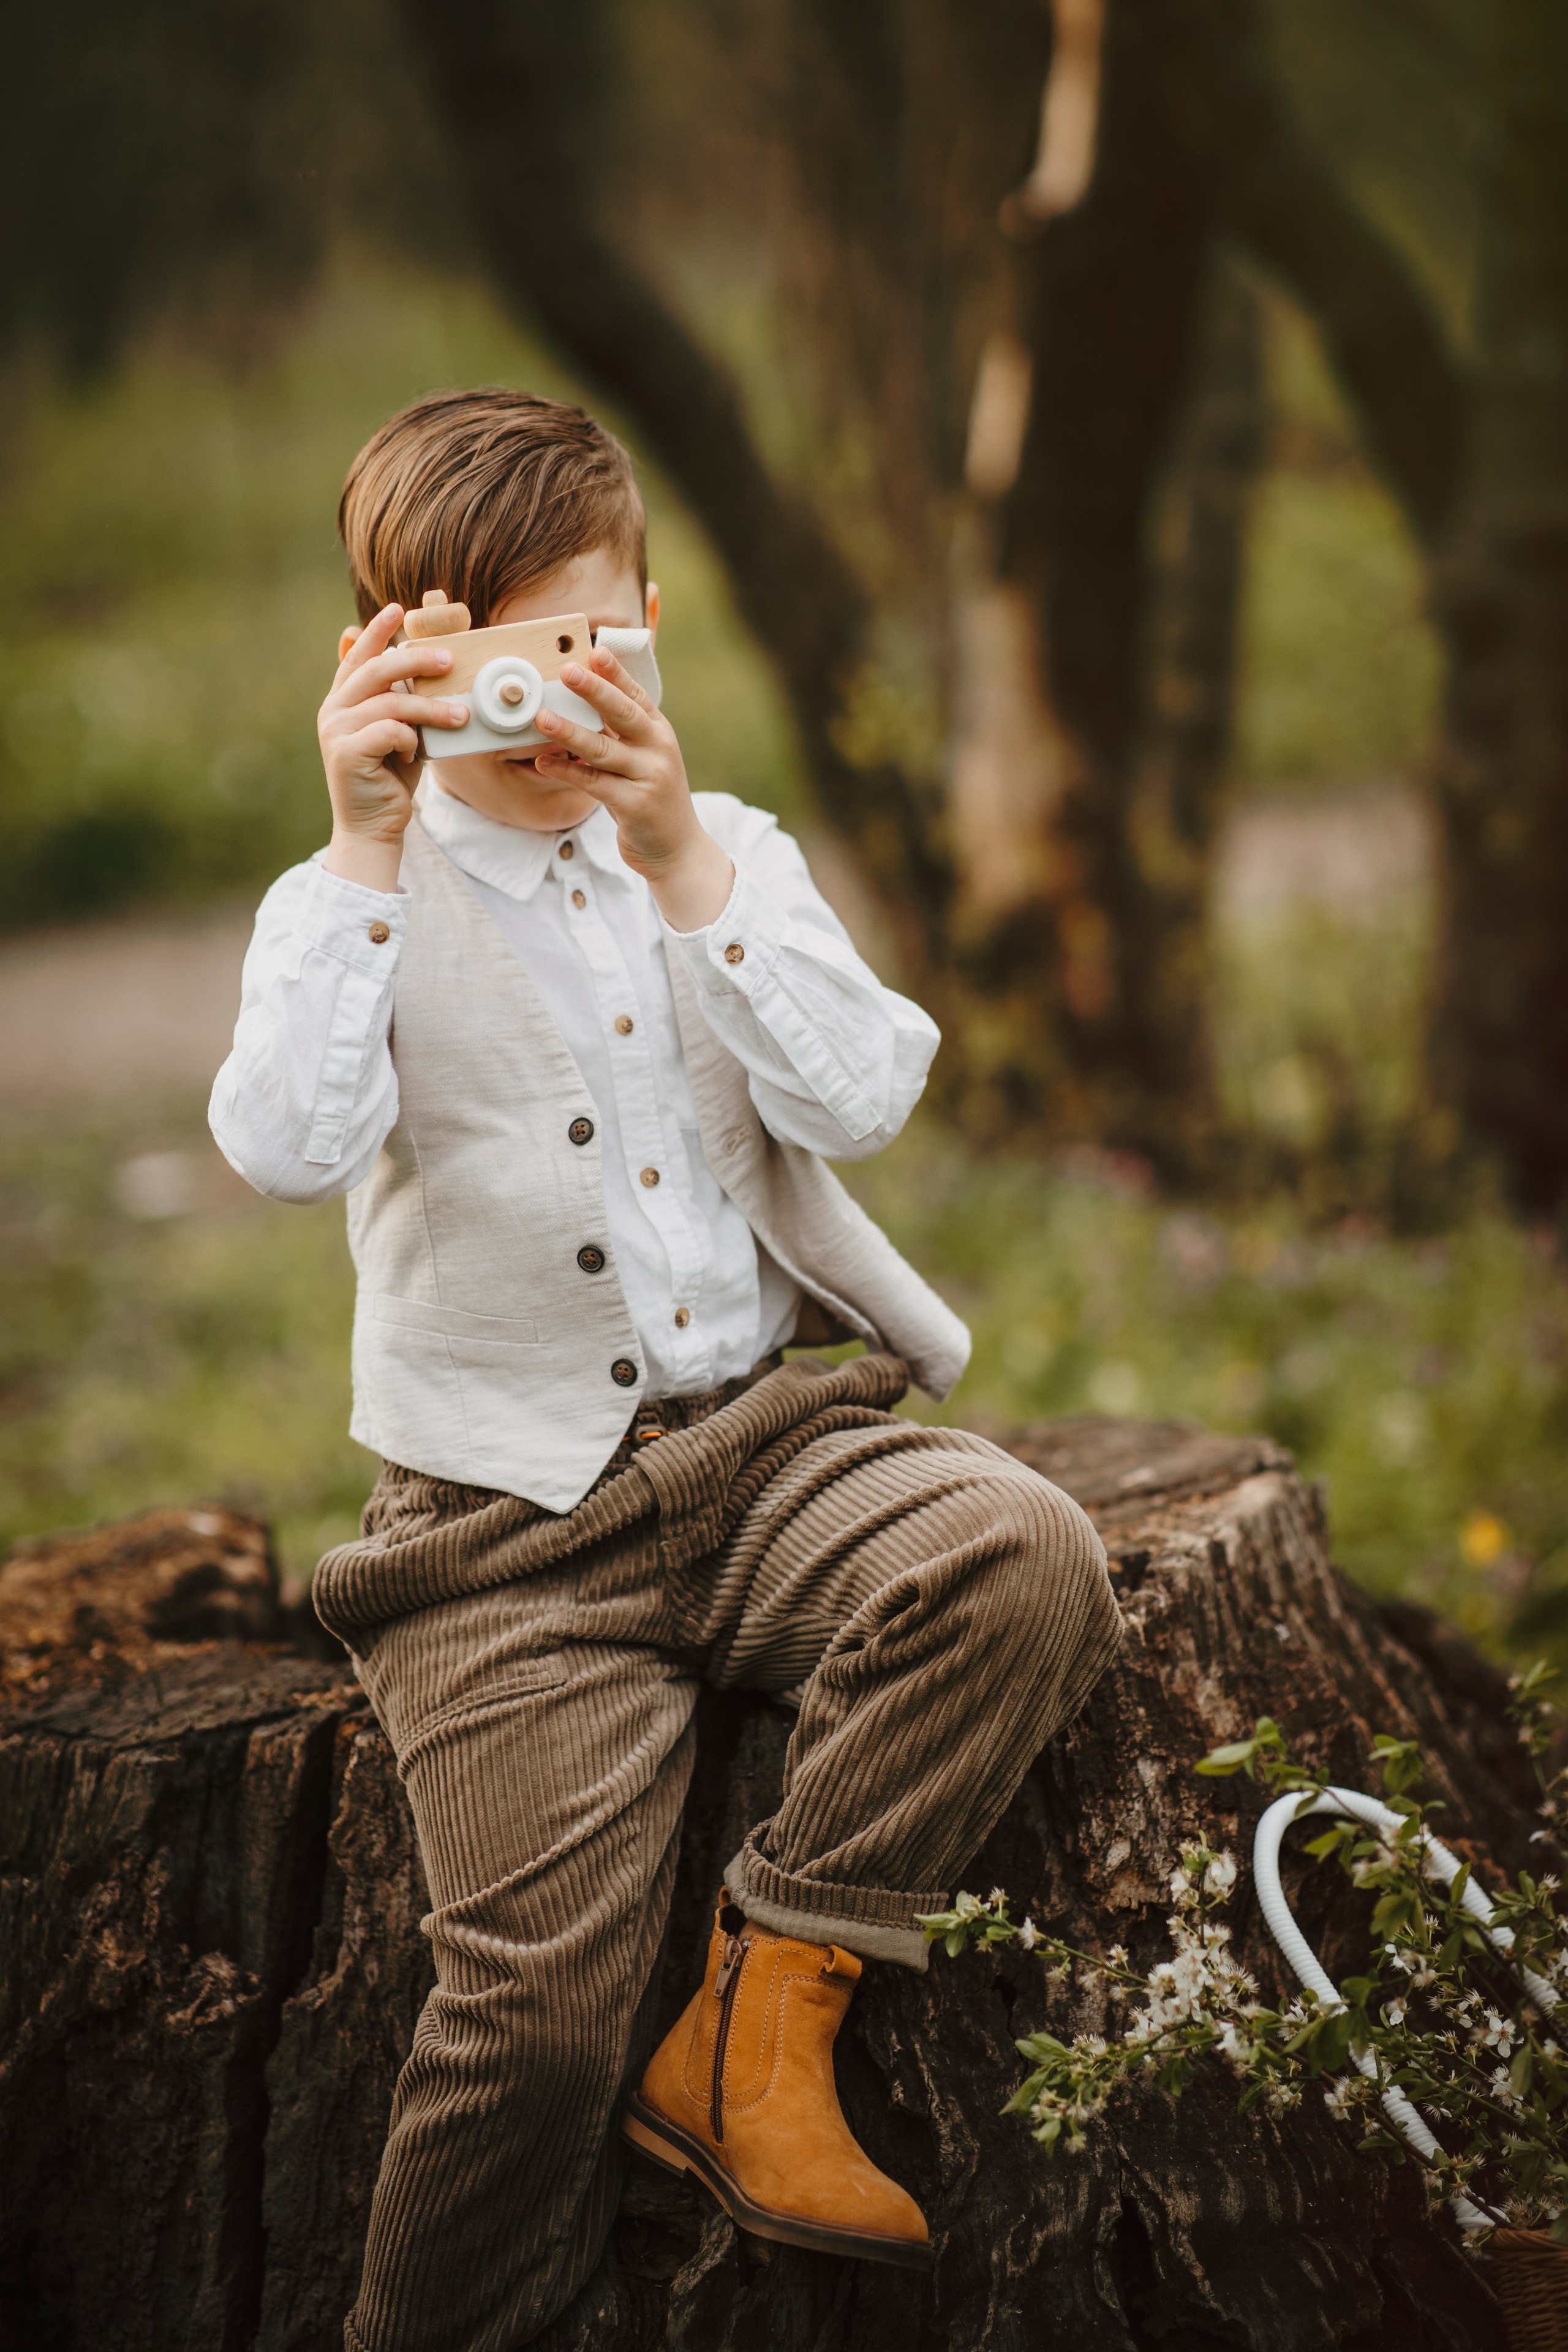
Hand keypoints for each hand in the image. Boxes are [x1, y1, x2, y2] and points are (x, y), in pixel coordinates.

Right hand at [317, 604, 468, 891]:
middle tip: (450, 660)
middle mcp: (333, 710)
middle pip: (376, 670)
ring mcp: (336, 731)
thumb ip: (400, 701)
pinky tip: (417, 753)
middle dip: (416, 660)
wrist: (373, 827)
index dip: (376, 631)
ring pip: (390, 702)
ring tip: (462, 715)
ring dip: (431, 707)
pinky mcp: (346, 754)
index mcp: (343, 700)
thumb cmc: (391, 777)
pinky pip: (388, 731)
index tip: (398, 609)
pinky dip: (410, 739)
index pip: (357, 656)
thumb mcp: (399, 733)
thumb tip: (416, 667)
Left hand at [533, 648, 733, 930]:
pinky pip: (595, 784)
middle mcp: (659, 749)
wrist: (676, 849)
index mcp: (659, 732)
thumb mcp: (642, 759)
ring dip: (570, 733)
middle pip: (623, 714)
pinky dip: (567, 772)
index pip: (636, 695)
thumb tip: (577, 706)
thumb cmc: (649, 798)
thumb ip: (619, 734)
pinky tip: (543, 763)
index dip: (615, 673)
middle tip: (566, 671)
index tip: (595, 650)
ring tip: (542, 718)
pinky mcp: (636, 805)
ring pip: (604, 749)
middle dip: (594, 690)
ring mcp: (650, 777)